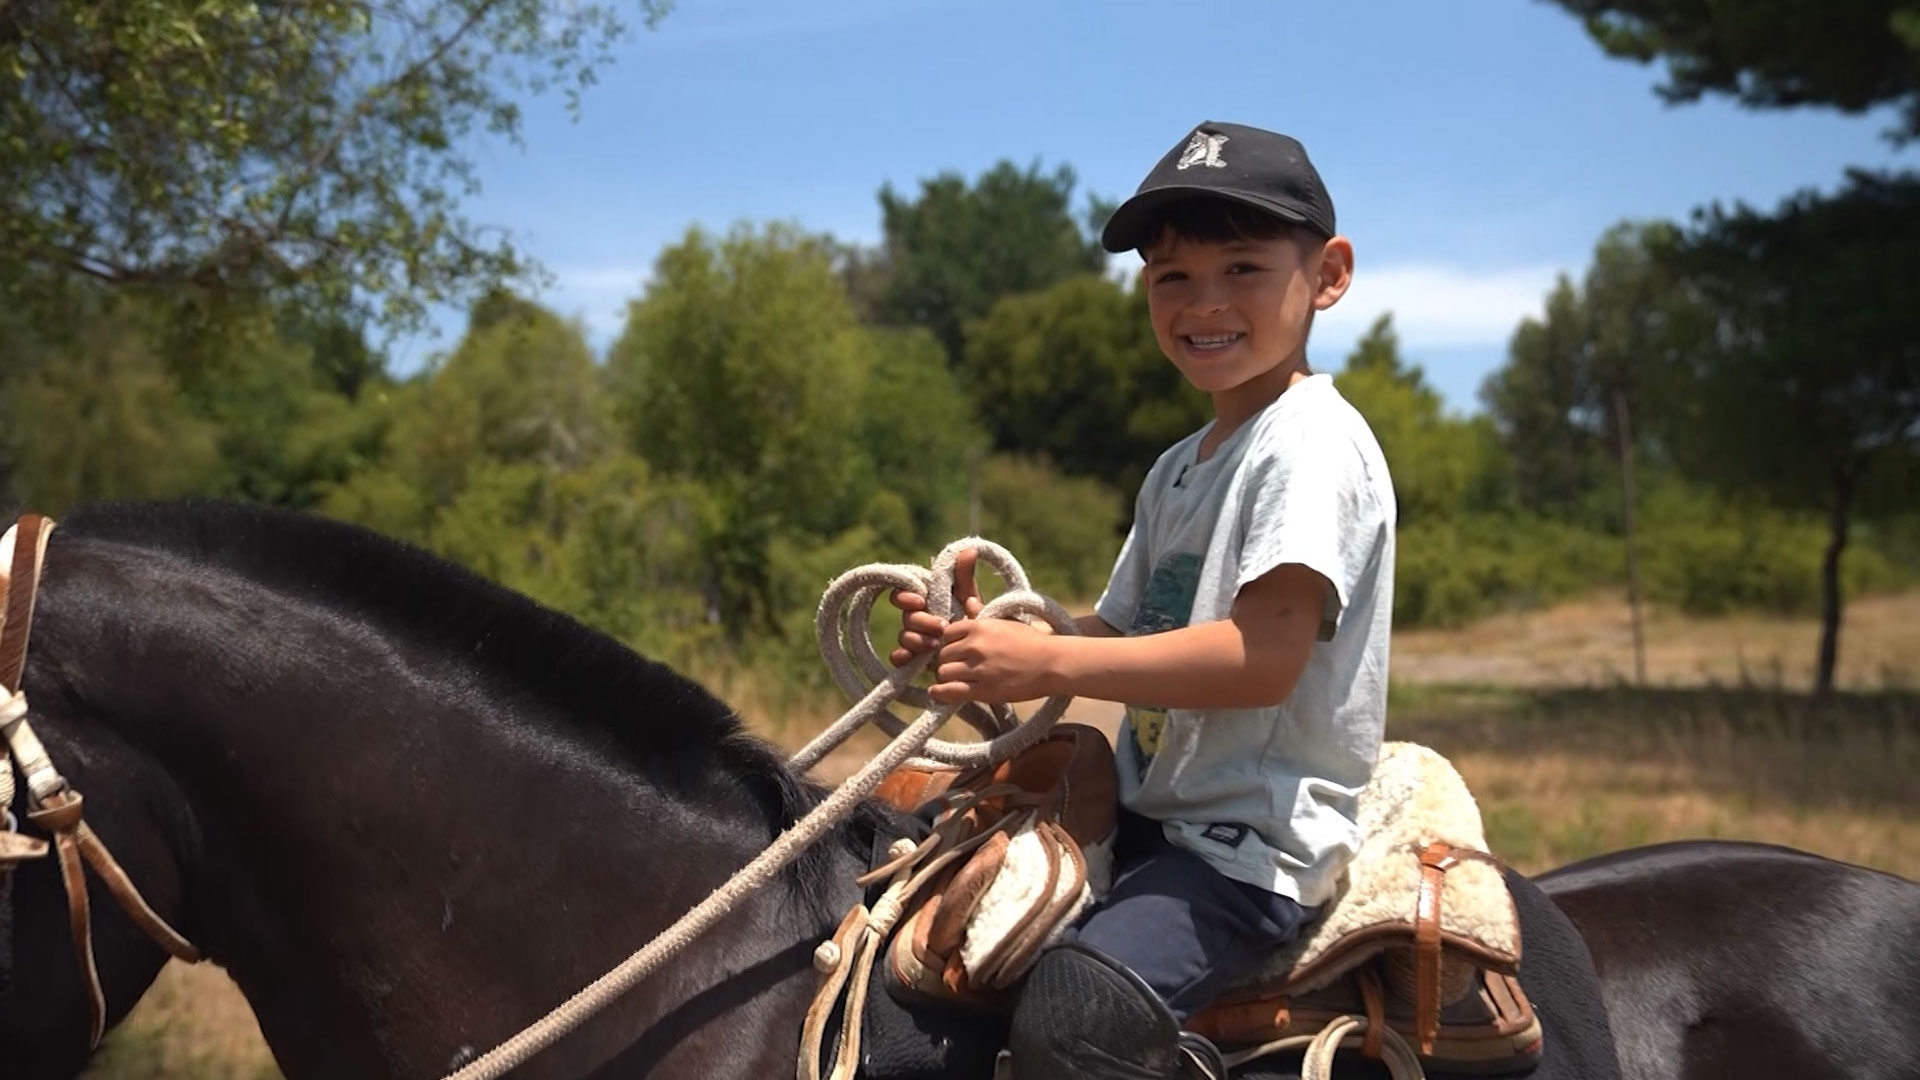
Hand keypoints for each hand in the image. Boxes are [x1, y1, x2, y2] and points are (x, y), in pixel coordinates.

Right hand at [888, 547, 984, 666]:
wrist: (985, 652)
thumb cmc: (976, 621)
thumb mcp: (971, 599)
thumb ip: (966, 577)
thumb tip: (970, 549)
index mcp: (926, 601)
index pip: (903, 594)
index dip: (905, 597)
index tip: (921, 601)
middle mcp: (917, 619)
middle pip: (907, 617)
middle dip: (922, 622)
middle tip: (941, 627)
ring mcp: (916, 640)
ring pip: (904, 637)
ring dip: (917, 640)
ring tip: (937, 645)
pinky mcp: (916, 659)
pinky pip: (899, 658)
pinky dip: (901, 657)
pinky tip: (909, 659)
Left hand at [929, 617, 1063, 704]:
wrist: (1053, 663)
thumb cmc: (1032, 641)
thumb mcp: (1006, 622)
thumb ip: (981, 615)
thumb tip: (967, 601)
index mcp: (979, 626)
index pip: (946, 634)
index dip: (949, 643)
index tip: (956, 651)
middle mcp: (975, 646)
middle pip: (942, 655)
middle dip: (947, 662)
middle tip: (956, 668)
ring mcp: (978, 668)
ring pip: (944, 673)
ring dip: (947, 678)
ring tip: (955, 681)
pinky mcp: (983, 690)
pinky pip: (950, 691)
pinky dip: (940, 693)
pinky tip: (939, 693)